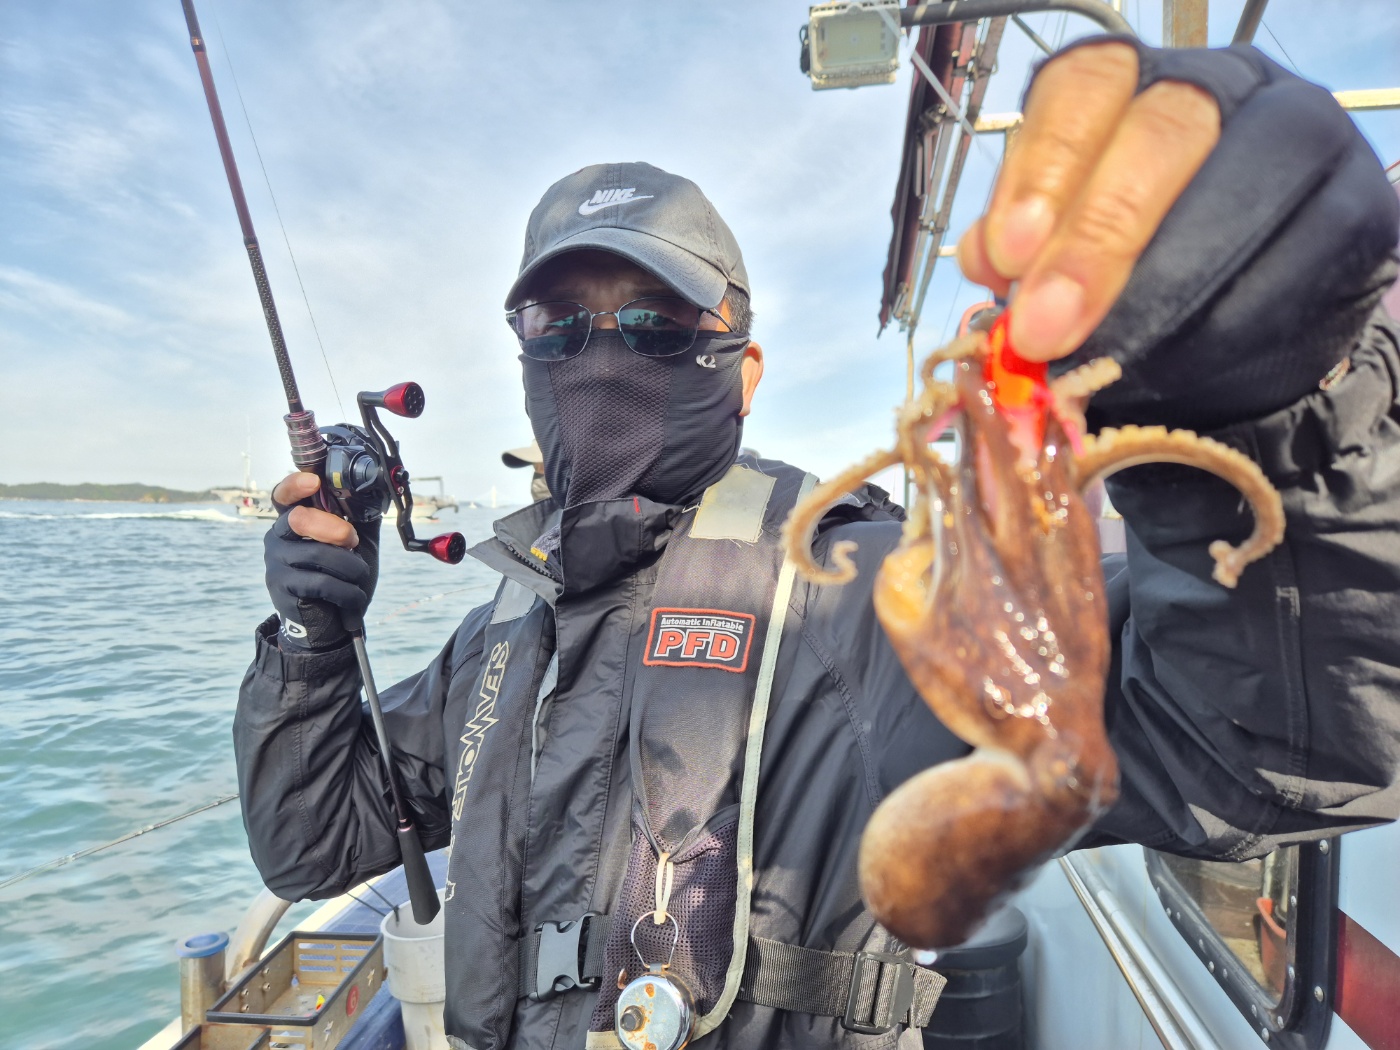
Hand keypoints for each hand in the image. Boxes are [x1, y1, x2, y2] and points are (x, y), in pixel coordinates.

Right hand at [264, 471, 380, 650]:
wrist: (334, 622)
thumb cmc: (342, 576)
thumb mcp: (354, 542)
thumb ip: (359, 516)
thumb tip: (375, 489)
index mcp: (292, 519)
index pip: (283, 495)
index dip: (295, 485)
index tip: (315, 481)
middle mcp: (277, 537)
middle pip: (299, 518)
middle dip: (335, 528)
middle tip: (353, 541)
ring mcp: (276, 563)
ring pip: (317, 553)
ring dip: (350, 566)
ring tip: (359, 575)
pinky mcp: (281, 588)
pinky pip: (321, 582)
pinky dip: (347, 591)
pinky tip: (354, 597)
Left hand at [962, 40, 1395, 431]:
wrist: (1233, 346)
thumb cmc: (1134, 287)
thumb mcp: (1061, 261)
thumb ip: (1025, 251)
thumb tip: (985, 259)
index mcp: (1131, 87)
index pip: (1084, 87)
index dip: (1042, 168)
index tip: (1004, 254)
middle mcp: (1219, 91)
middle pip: (1162, 130)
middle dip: (1095, 236)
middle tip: (1043, 328)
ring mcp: (1302, 138)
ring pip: (1243, 180)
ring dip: (1162, 286)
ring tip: (1101, 357)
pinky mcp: (1357, 206)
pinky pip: (1297, 257)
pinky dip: (1226, 322)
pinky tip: (1175, 362)